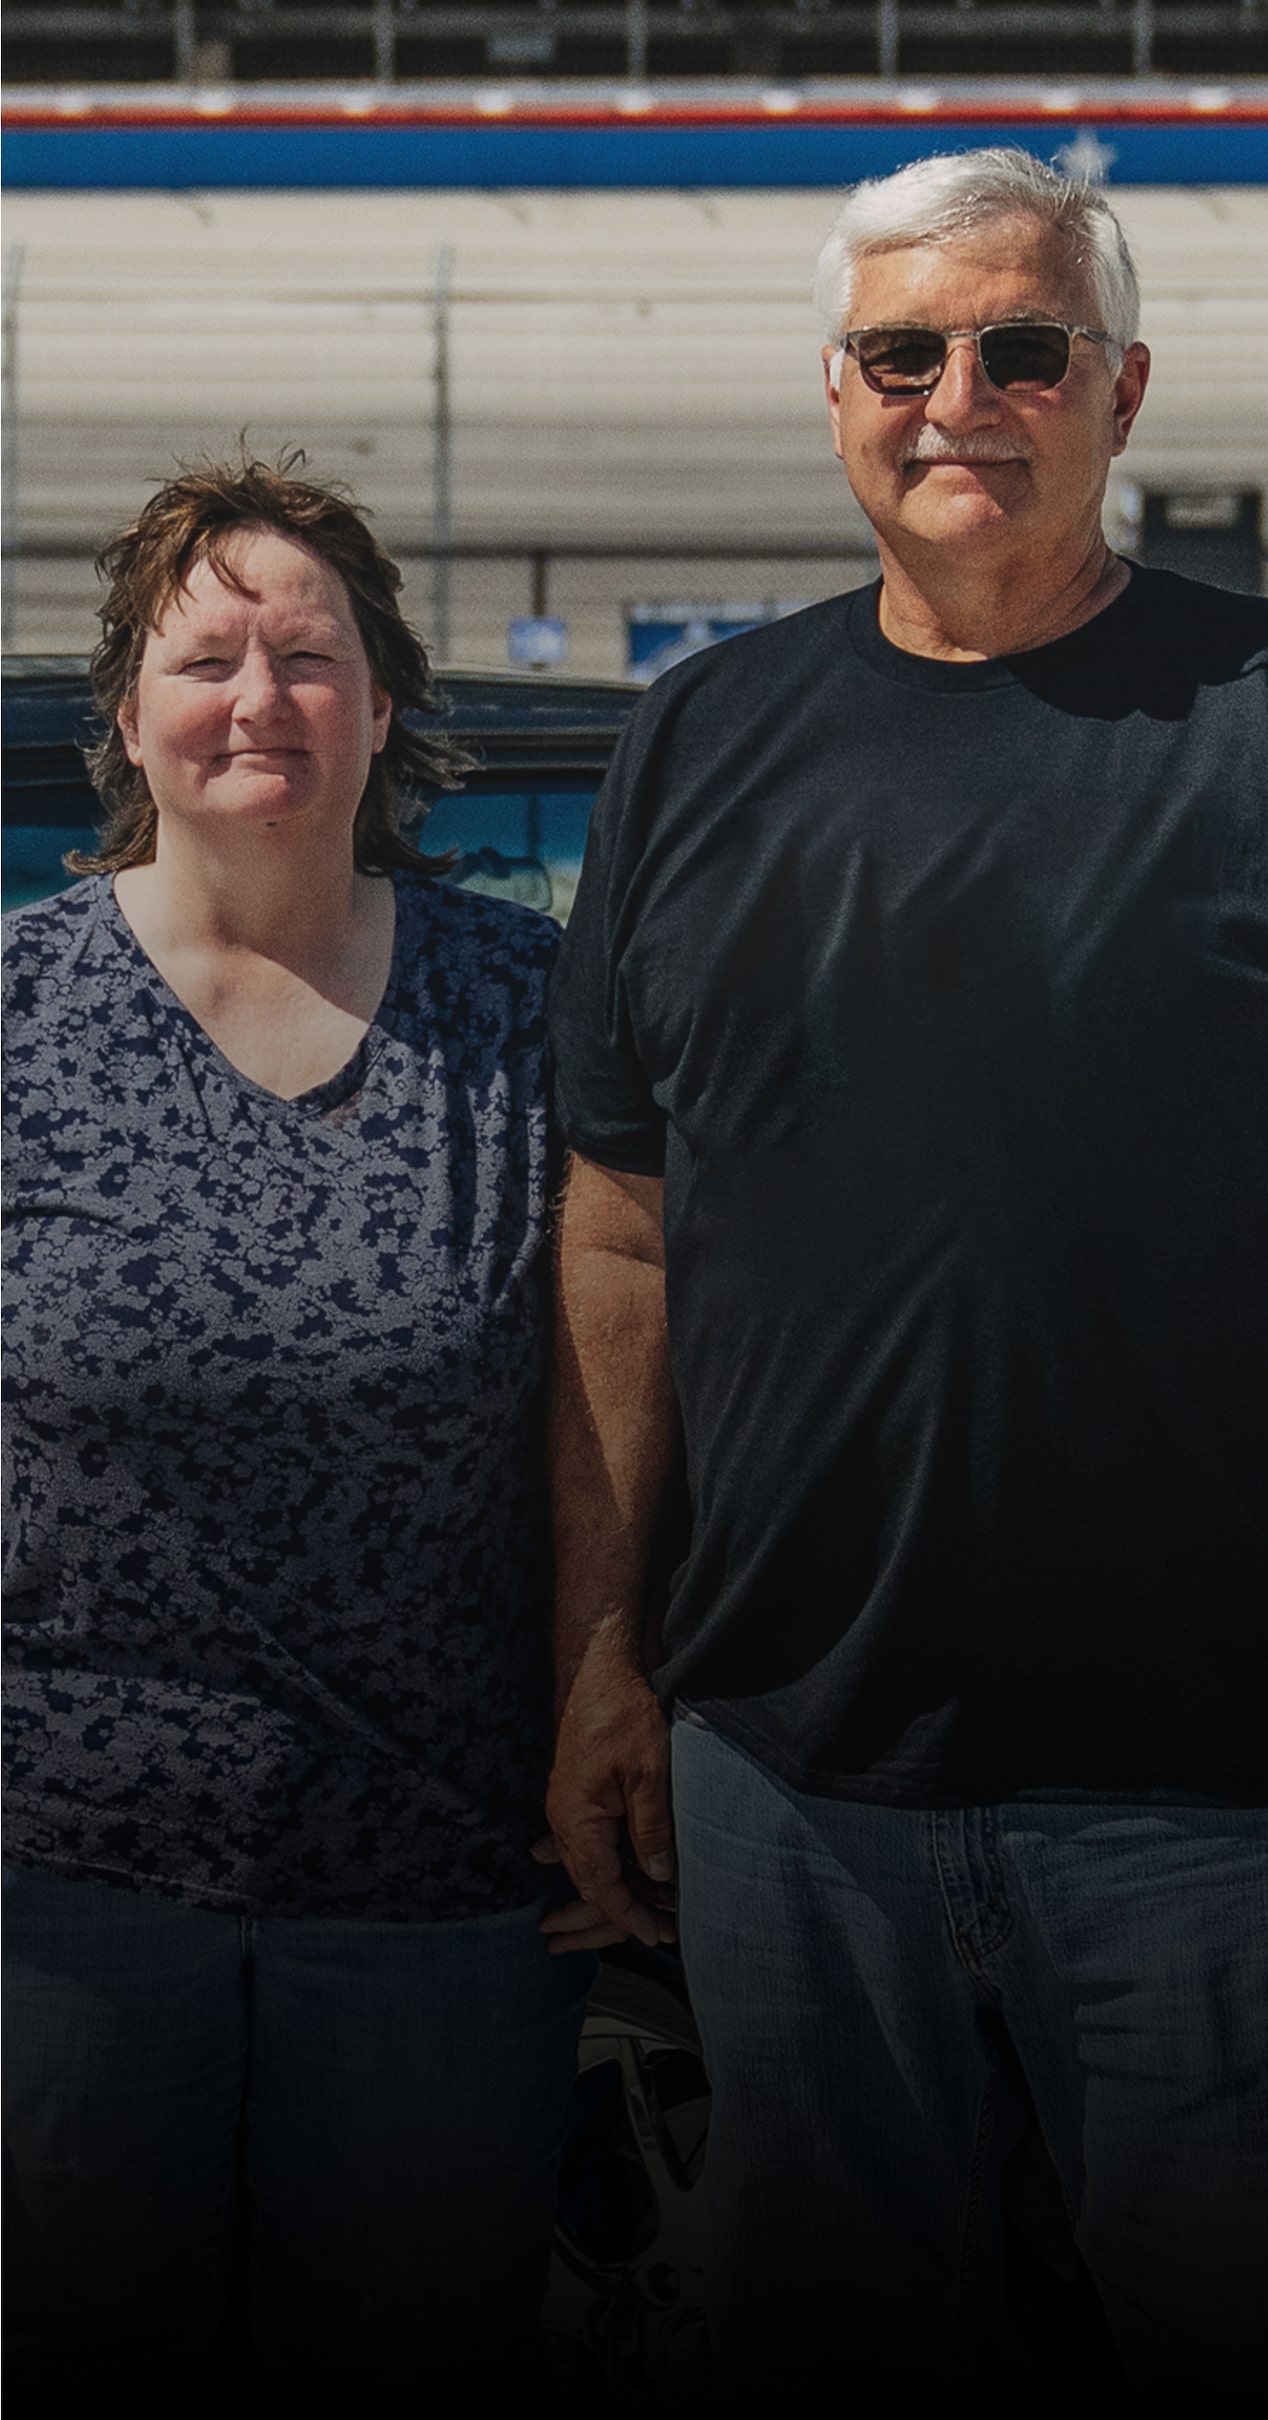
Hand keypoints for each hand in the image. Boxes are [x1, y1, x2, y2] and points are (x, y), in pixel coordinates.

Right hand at [537, 1628, 675, 1951]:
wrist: (600, 1672)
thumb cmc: (623, 1714)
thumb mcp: (649, 1773)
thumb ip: (652, 1828)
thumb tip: (658, 1874)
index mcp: (577, 1819)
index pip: (600, 1886)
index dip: (627, 1916)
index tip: (655, 1935)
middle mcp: (564, 1818)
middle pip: (590, 1882)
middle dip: (623, 1910)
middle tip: (661, 1929)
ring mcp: (566, 1806)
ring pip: (588, 1863)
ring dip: (617, 1886)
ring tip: (651, 1906)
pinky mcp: (575, 1794)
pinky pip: (587, 1841)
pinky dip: (607, 1862)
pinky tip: (621, 1872)